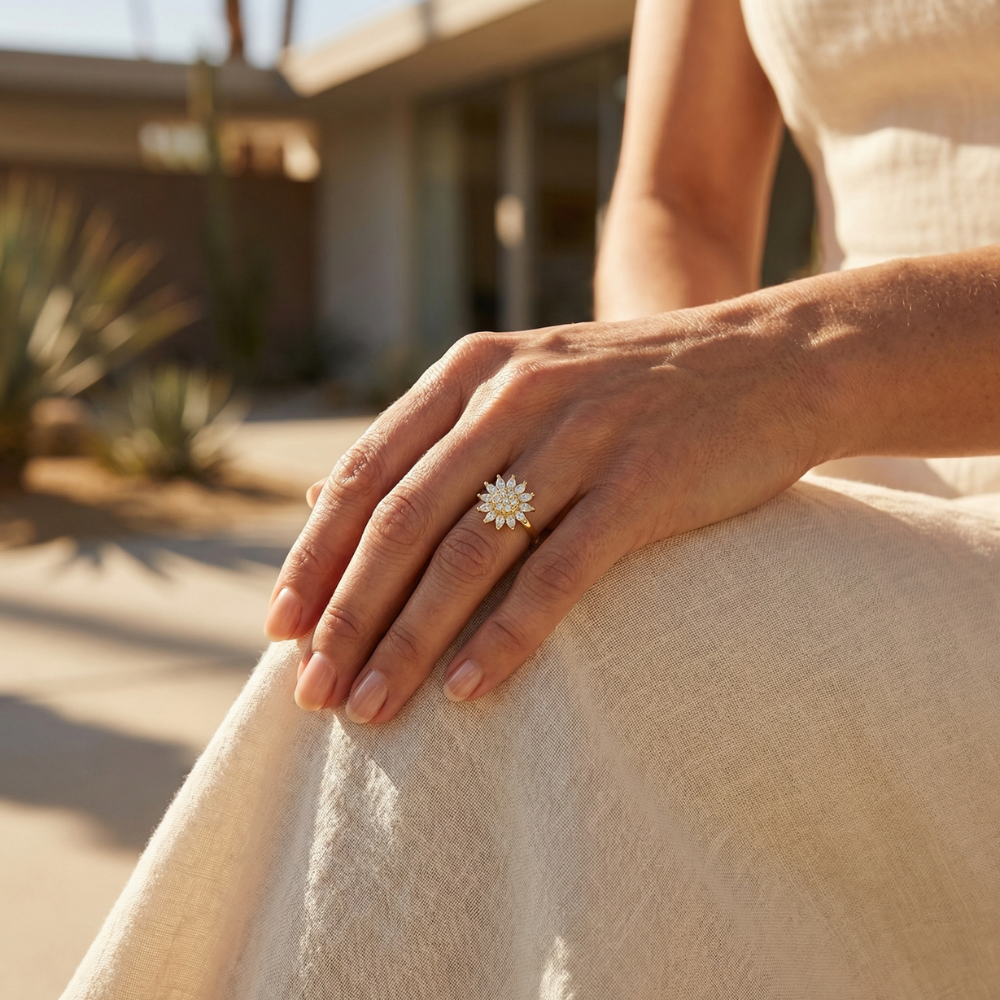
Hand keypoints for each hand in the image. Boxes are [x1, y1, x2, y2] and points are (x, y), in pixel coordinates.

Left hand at [264, 295, 822, 723]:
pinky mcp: (643, 482)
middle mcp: (513, 395)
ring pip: (468, 553)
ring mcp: (580, 436)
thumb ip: (435, 435)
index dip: (317, 555)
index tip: (282, 629)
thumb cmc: (635, 390)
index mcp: (472, 371)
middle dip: (347, 614)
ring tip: (369, 708)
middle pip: (403, 521)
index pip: (366, 473)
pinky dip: (506, 636)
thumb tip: (332, 501)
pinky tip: (467, 690)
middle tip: (310, 691)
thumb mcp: (525, 383)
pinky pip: (557, 572)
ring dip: (408, 639)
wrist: (770, 360)